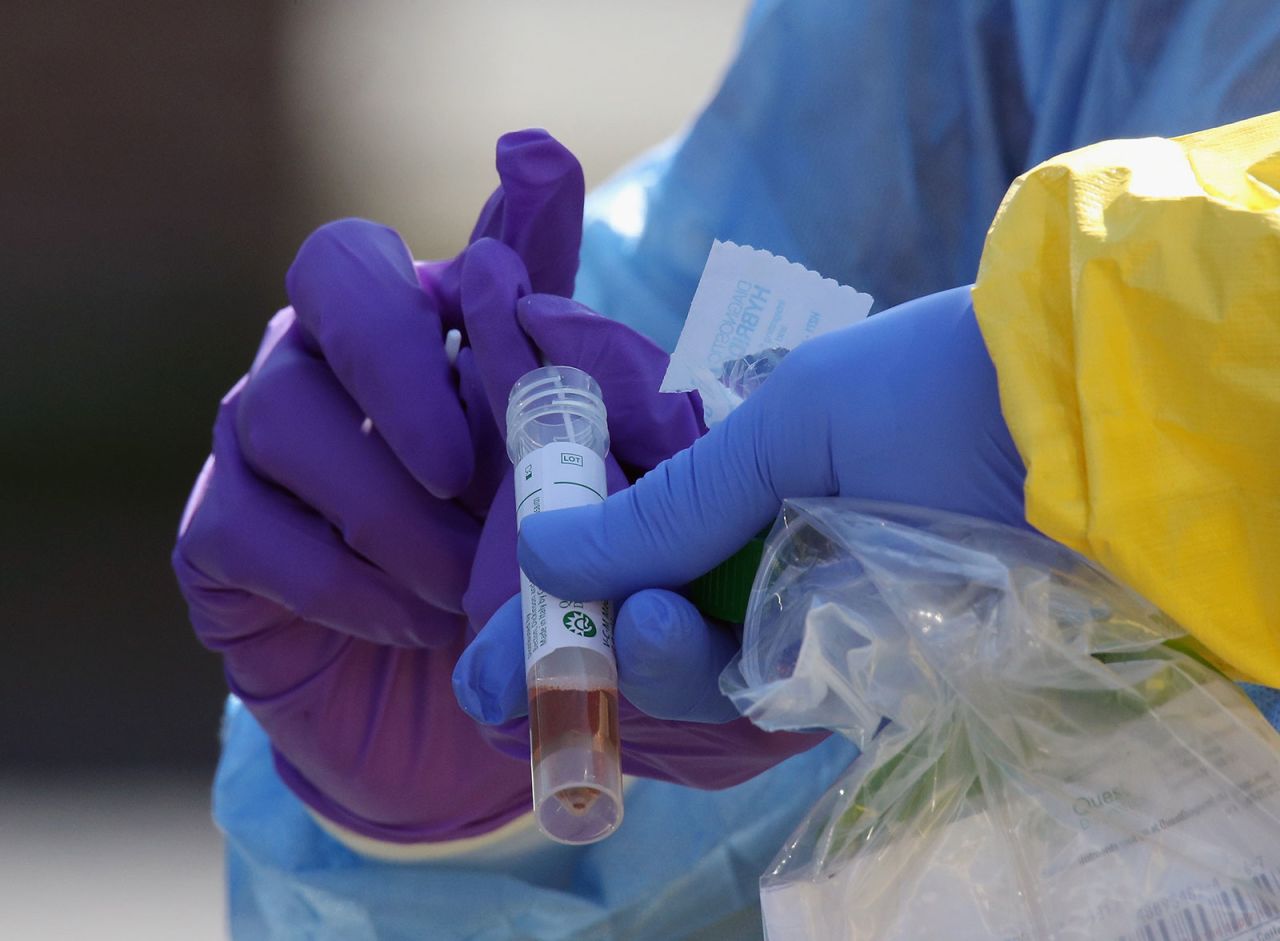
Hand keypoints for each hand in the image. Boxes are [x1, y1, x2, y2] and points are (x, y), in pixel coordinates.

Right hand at [172, 131, 587, 842]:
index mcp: (422, 329)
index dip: (497, 221)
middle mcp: (328, 356)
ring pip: (288, 414)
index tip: (536, 174)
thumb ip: (565, 356)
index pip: (446, 242)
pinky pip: (252, 528)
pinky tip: (415, 621)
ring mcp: (258, 438)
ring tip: (467, 588)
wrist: (447, 719)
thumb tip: (553, 173)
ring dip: (392, 510)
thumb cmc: (508, 579)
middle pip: (333, 278)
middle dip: (405, 363)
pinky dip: (345, 582)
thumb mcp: (563, 485)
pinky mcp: (217, 533)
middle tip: (463, 467)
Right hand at [459, 286, 1026, 748]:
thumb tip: (542, 555)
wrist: (1080, 423)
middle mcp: (774, 555)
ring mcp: (821, 619)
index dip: (567, 600)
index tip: (491, 650)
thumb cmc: (927, 393)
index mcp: (748, 483)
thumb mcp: (784, 429)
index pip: (636, 551)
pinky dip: (726, 696)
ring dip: (662, 666)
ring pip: (707, 675)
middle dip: (599, 648)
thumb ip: (672, 504)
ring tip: (657, 629)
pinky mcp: (875, 675)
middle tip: (571, 645)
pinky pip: (777, 704)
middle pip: (658, 627)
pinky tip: (694, 665)